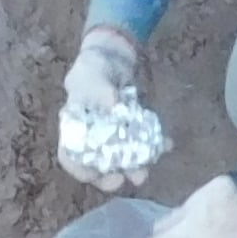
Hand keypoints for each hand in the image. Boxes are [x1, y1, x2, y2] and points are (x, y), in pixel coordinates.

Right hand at [54, 24, 164, 183]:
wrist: (113, 58)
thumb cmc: (93, 69)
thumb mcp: (91, 75)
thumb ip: (98, 90)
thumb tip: (113, 106)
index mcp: (75, 128)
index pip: (70, 157)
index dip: (80, 170)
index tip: (93, 176)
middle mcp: (93, 138)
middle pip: (99, 165)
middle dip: (112, 176)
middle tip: (127, 178)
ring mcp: (115, 136)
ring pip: (124, 159)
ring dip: (135, 167)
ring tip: (145, 171)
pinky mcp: (134, 130)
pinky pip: (145, 142)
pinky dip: (156, 145)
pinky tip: (166, 145)